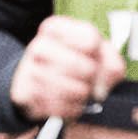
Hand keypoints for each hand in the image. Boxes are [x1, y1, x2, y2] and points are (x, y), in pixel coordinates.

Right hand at [9, 16, 125, 121]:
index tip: (93, 58)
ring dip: (82, 97)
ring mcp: (29, 70)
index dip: (99, 55)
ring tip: (76, 92)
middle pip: (87, 68)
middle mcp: (39, 45)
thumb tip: (102, 87)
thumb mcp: (95, 54)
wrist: (35, 84)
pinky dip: (70, 110)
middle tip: (86, 80)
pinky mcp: (26, 94)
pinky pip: (62, 108)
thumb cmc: (72, 65)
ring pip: (76, 91)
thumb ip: (111, 63)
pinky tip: (66, 103)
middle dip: (92, 79)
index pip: (91, 40)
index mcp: (55, 28)